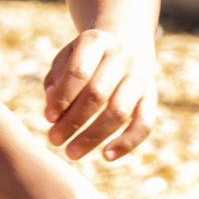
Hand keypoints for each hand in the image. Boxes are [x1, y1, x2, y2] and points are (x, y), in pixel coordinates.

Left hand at [43, 27, 156, 162]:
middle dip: (73, 121)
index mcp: (95, 41)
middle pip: (97, 93)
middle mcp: (120, 56)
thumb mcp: (68, 56)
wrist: (127, 42)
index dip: (63, 96)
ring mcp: (139, 76)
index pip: (78, 70)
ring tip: (72, 153)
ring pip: (119, 111)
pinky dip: (127, 142)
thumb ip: (57, 77)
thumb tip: (52, 104)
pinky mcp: (151, 96)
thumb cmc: (86, 57)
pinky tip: (106, 156)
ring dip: (93, 136)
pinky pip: (144, 123)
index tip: (48, 117)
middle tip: (54, 140)